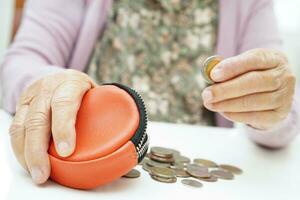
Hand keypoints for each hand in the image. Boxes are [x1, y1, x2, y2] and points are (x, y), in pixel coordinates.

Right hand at [9, 69, 94, 183]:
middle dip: (39, 150)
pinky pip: (15, 130)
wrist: (59, 76)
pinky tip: (28, 161)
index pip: (64, 104)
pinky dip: (20, 149)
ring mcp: (32, 97)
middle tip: (46, 171)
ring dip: (27, 153)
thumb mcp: (96, 92)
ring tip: (37, 172)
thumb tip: (126, 139)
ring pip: (22, 126)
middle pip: (38, 119)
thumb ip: (104, 111)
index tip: (66, 150)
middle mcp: (48, 88)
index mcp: (71, 82)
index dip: (64, 127)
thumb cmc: (80, 89)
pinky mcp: (21, 107)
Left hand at [202, 49, 295, 129]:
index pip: (254, 60)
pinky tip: (223, 111)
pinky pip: (254, 116)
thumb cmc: (253, 75)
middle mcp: (283, 76)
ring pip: (253, 101)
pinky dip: (235, 115)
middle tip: (207, 94)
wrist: (273, 93)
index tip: (213, 75)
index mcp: (273, 58)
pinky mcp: (279, 114)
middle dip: (226, 90)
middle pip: (253, 82)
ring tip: (210, 104)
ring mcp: (284, 96)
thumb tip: (211, 75)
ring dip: (227, 104)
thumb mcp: (244, 66)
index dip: (232, 67)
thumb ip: (229, 68)